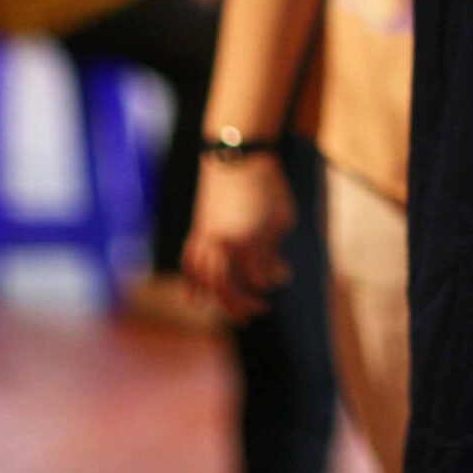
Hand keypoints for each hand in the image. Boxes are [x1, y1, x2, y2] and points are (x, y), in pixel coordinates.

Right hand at [182, 151, 293, 320]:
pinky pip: (190, 263)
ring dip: (217, 300)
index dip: (269, 281)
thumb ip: (274, 251)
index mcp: (246, 239)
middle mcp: (222, 242)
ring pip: (204, 278)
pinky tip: (194, 300)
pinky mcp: (197, 230)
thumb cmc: (268, 187)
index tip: (282, 275)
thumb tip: (278, 277)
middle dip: (242, 303)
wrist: (238, 157)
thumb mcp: (281, 219)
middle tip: (259, 312)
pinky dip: (191, 283)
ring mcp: (205, 237)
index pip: (255, 277)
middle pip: (225, 285)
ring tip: (233, 315)